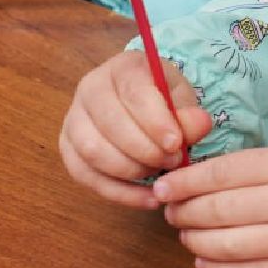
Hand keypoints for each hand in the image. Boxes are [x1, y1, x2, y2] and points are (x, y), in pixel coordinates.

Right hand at [59, 50, 212, 208]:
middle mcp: (90, 89)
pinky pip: (86, 177)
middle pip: (109, 124)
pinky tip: (148, 199)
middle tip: (173, 162)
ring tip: (160, 175)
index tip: (176, 143)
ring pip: (93, 151)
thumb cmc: (163, 99)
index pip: (133, 92)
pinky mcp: (68, 150)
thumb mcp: (182, 98)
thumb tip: (198, 125)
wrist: (141, 104)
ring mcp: (73, 119)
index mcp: (122, 67)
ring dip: (130, 170)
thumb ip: (190, 113)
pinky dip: (119, 193)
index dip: (155, 121)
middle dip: (145, 149)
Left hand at [155, 149, 267, 267]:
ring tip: (186, 233)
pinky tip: (205, 258)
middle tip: (171, 211)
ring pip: (226, 245)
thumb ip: (253, 167)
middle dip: (184, 212)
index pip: (222, 173)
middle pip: (218, 210)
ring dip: (195, 240)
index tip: (162, 187)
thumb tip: (194, 180)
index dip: (184, 183)